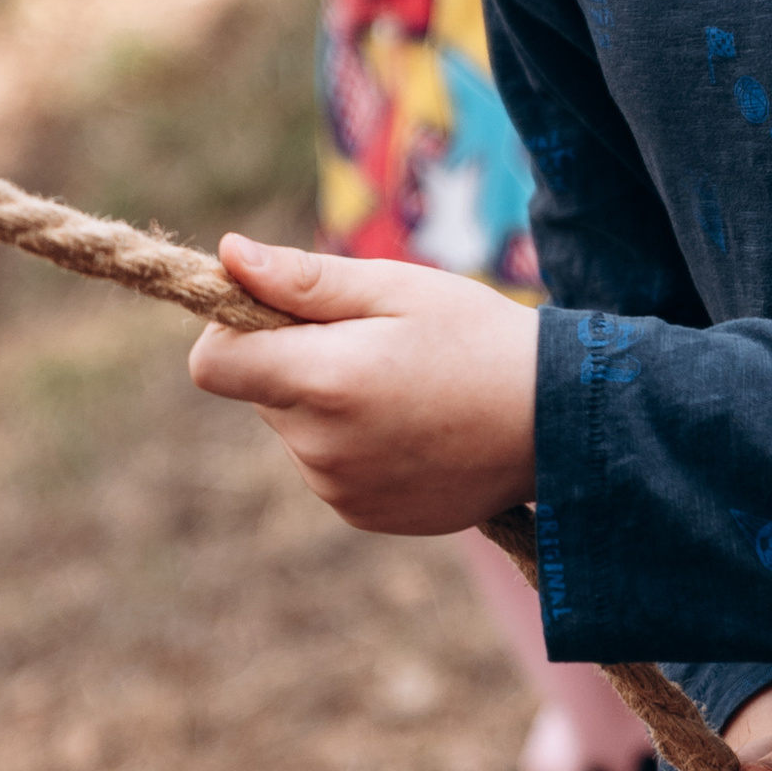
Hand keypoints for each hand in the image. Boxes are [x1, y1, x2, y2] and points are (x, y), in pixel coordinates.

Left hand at [188, 233, 536, 532]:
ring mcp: (340, 490)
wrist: (558, 423)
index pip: (213, 363)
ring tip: (407, 387)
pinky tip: (416, 426)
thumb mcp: (397, 289)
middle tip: (376, 344)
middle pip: (259, 393)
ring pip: (296, 430)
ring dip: (328, 404)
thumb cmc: (478, 338)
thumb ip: (304, 280)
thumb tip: (228, 256)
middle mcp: (320, 449)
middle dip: (297, 362)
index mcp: (323, 382)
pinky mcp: (363, 514)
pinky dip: (355, 443)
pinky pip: (329, 466)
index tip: (280, 312)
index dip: (233, 330)